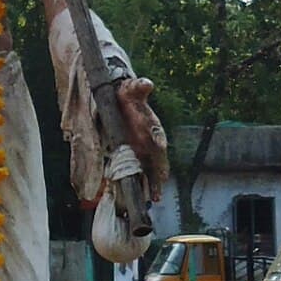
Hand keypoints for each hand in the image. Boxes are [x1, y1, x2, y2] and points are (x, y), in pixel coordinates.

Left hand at [118, 77, 167, 197]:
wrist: (120, 100)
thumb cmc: (128, 95)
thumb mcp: (132, 89)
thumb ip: (139, 87)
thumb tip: (146, 83)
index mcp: (153, 126)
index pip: (158, 135)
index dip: (159, 141)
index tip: (159, 147)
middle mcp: (151, 141)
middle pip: (159, 159)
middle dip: (159, 173)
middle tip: (159, 186)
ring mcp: (144, 151)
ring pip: (151, 170)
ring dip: (153, 184)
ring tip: (154, 198)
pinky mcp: (135, 157)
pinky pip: (140, 172)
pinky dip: (140, 184)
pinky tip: (141, 196)